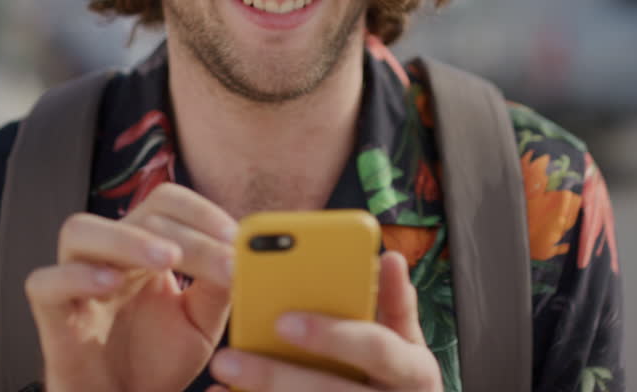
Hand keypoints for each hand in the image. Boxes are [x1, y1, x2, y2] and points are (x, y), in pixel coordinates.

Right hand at [25, 183, 237, 391]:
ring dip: (126, 238)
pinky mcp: (52, 315)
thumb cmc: (157, 364)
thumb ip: (218, 288)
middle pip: (136, 213)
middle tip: (220, 262)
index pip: (167, 203)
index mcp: (145, 250)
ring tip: (166, 259)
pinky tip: (110, 283)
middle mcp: (110, 256)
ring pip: (80, 230)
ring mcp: (77, 282)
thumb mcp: (201, 324)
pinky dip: (75, 276)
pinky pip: (45, 282)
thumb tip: (240, 252)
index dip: (201, 211)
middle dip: (185, 234)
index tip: (236, 238)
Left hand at [206, 251, 442, 391]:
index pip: (375, 348)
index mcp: (415, 371)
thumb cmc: (400, 379)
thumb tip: (390, 257)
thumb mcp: (409, 344)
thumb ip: (396, 305)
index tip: (282, 321)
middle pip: (331, 391)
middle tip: (227, 357)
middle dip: (276, 376)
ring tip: (220, 376)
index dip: (332, 335)